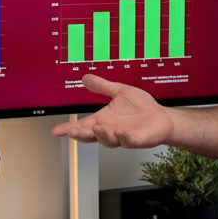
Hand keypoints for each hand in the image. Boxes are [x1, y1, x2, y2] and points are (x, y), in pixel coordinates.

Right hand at [51, 74, 173, 148]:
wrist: (161, 117)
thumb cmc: (142, 108)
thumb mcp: (120, 92)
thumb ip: (102, 86)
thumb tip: (86, 78)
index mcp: (104, 120)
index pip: (82, 125)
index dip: (69, 128)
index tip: (56, 131)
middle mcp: (110, 130)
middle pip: (90, 136)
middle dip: (80, 134)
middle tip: (72, 131)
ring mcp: (123, 136)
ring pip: (107, 140)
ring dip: (101, 135)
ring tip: (97, 128)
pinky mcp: (137, 139)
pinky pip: (129, 141)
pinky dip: (124, 138)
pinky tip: (121, 132)